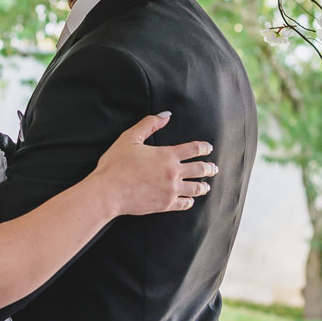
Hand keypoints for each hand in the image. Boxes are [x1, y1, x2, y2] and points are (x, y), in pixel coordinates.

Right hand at [93, 112, 218, 216]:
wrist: (108, 192)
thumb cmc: (115, 164)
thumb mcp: (129, 138)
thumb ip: (148, 124)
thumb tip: (165, 115)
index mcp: (167, 155)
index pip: (194, 149)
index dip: (203, 147)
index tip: (208, 148)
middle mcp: (174, 173)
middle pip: (200, 169)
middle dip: (209, 168)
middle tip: (213, 168)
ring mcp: (171, 190)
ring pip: (196, 188)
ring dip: (203, 186)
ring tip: (206, 186)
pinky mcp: (165, 205)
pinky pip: (185, 203)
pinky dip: (190, 201)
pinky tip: (190, 199)